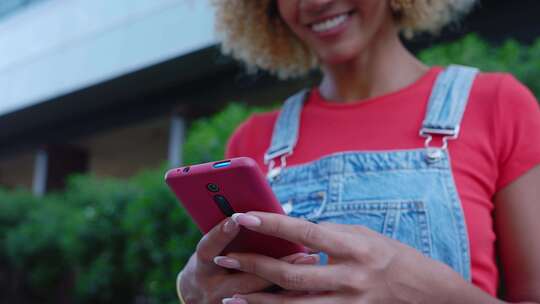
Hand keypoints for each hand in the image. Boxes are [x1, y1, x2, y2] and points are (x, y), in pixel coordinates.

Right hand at [179, 217, 319, 303]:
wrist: (201, 297)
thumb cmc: (213, 262)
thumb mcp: (213, 249)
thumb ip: (229, 235)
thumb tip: (253, 213)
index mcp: (202, 265)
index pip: (208, 249)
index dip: (221, 234)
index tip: (236, 219)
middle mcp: (212, 288)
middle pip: (243, 278)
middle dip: (274, 265)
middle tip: (301, 250)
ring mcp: (224, 303)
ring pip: (259, 294)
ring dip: (289, 280)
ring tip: (311, 261)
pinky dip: (289, 292)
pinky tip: (311, 282)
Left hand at [214, 212, 465, 303]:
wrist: (427, 292)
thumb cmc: (392, 256)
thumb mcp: (362, 236)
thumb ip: (328, 235)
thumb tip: (293, 232)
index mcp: (353, 246)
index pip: (304, 232)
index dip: (271, 223)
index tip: (242, 216)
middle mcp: (351, 276)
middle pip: (292, 274)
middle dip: (254, 266)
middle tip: (223, 259)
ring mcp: (350, 303)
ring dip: (260, 302)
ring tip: (230, 298)